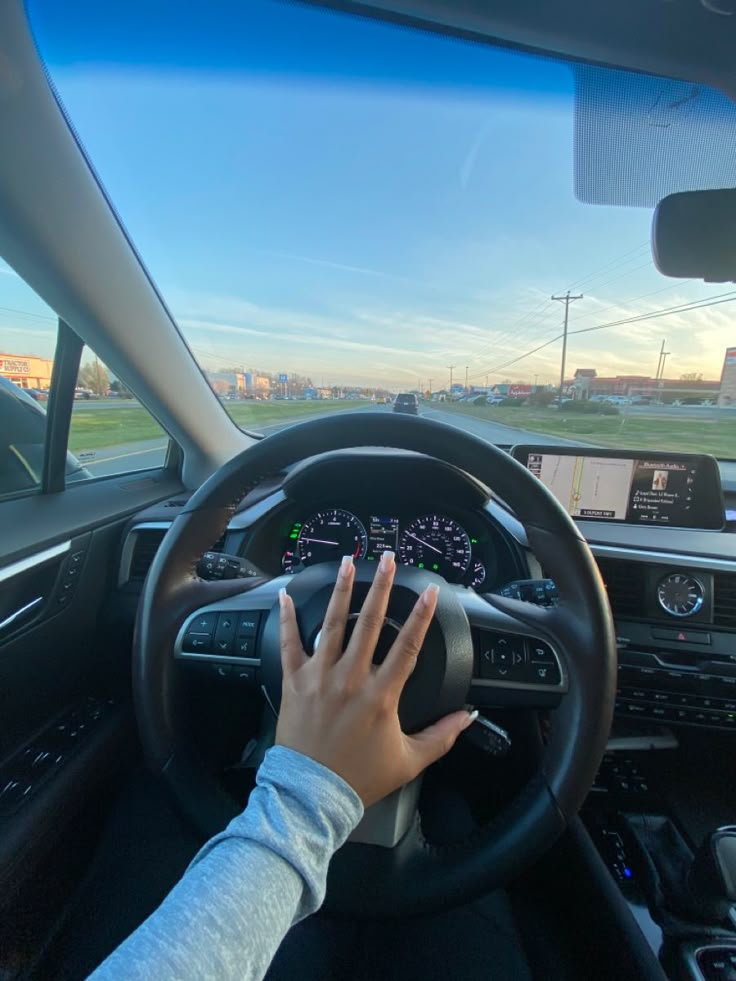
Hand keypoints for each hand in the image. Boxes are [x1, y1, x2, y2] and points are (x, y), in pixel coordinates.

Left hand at [275, 551, 475, 806]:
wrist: (312, 794)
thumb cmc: (360, 778)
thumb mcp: (409, 761)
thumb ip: (441, 736)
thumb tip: (467, 717)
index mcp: (381, 695)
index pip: (407, 645)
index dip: (421, 616)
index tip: (430, 592)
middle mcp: (350, 678)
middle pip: (370, 622)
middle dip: (381, 586)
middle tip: (387, 559)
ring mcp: (319, 677)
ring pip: (333, 624)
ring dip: (342, 591)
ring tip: (348, 563)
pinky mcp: (293, 682)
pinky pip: (288, 643)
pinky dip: (286, 619)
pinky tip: (286, 596)